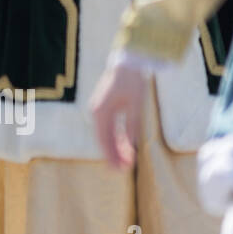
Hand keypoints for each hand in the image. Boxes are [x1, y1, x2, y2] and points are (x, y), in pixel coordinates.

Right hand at [90, 54, 148, 168]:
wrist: (128, 63)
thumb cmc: (133, 82)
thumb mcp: (136, 105)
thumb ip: (132, 125)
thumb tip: (131, 146)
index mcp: (101, 112)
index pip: (104, 140)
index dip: (111, 156)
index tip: (119, 170)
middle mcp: (96, 112)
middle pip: (103, 139)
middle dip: (113, 155)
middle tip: (124, 170)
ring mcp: (99, 110)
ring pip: (105, 135)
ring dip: (115, 148)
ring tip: (127, 162)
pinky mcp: (104, 108)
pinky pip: (108, 128)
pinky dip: (116, 139)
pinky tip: (125, 148)